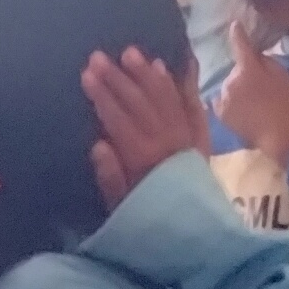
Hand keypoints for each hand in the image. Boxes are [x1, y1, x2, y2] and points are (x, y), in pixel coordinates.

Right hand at [80, 47, 207, 209]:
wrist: (198, 235)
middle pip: (140, 103)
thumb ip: (111, 178)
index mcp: (144, 159)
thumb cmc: (152, 221)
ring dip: (147, 74)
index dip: (103, 95)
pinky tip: (168, 67)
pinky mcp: (201, 138)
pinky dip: (181, 84)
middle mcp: (168, 142)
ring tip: (131, 53)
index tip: (87, 74)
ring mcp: (187, 137)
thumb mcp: (123, 209)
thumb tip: (98, 144)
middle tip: (100, 56)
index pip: (119, 119)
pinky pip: (191, 104)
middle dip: (119, 78)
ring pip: (165, 98)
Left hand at [215, 39, 288, 164]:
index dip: (238, 32)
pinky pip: (225, 100)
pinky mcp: (219, 111)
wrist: (275, 142)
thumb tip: (254, 55)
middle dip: (245, 73)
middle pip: (237, 69)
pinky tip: (245, 113)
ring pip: (231, 85)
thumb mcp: (283, 78)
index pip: (240, 42)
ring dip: (238, 89)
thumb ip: (266, 62)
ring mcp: (222, 96)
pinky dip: (232, 103)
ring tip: (255, 104)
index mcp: (247, 68)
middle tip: (261, 87)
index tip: (235, 25)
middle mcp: (230, 79)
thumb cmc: (285, 108)